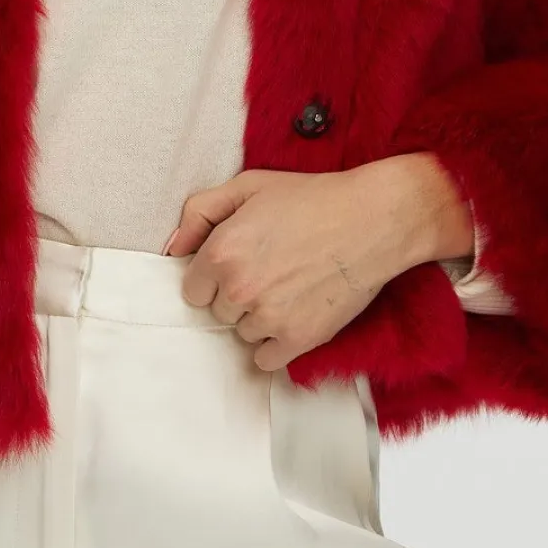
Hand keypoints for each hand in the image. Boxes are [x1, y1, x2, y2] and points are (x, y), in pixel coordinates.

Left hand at [161, 155, 471, 371]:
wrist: (373, 219)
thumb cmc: (312, 198)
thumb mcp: (249, 186)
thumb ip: (200, 213)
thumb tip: (174, 248)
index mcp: (221, 252)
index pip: (192, 289)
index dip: (215, 276)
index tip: (240, 264)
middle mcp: (238, 289)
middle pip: (219, 312)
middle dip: (238, 295)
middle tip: (272, 271)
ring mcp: (268, 317)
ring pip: (243, 335)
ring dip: (259, 319)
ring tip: (290, 289)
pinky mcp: (298, 338)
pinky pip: (265, 360)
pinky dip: (275, 345)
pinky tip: (293, 318)